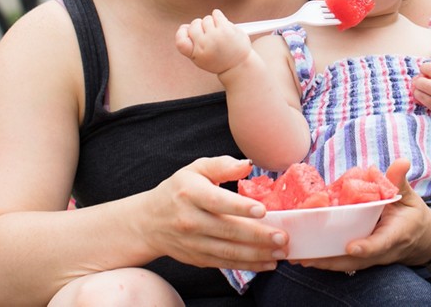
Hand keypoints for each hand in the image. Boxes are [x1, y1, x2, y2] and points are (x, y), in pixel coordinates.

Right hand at [139, 156, 284, 271]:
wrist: (149, 222)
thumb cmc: (178, 190)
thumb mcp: (195, 169)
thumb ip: (221, 165)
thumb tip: (247, 164)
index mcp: (190, 194)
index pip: (217, 202)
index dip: (240, 207)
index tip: (262, 210)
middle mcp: (190, 220)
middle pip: (227, 230)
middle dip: (258, 236)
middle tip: (282, 237)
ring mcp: (194, 243)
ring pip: (229, 252)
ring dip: (257, 254)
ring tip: (280, 252)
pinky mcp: (198, 258)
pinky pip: (226, 264)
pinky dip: (248, 265)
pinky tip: (267, 263)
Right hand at [175, 10, 251, 74]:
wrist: (239, 64)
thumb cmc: (218, 59)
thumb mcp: (200, 57)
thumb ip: (191, 43)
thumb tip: (185, 26)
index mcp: (196, 53)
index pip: (180, 40)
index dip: (182, 33)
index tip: (188, 33)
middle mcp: (204, 45)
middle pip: (194, 24)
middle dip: (200, 26)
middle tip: (209, 34)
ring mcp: (215, 36)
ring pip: (206, 19)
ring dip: (212, 23)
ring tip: (218, 33)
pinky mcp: (226, 30)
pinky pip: (216, 14)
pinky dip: (218, 16)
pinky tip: (222, 25)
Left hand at [300, 158, 430, 272]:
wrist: (421, 239)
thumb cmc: (412, 214)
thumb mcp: (409, 196)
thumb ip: (399, 181)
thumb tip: (402, 162)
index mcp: (396, 234)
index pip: (381, 243)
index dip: (367, 247)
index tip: (351, 247)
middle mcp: (383, 251)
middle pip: (357, 261)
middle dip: (332, 260)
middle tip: (309, 257)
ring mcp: (372, 258)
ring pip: (347, 265)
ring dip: (323, 263)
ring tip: (300, 258)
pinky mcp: (363, 259)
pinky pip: (344, 263)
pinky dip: (325, 262)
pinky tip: (305, 258)